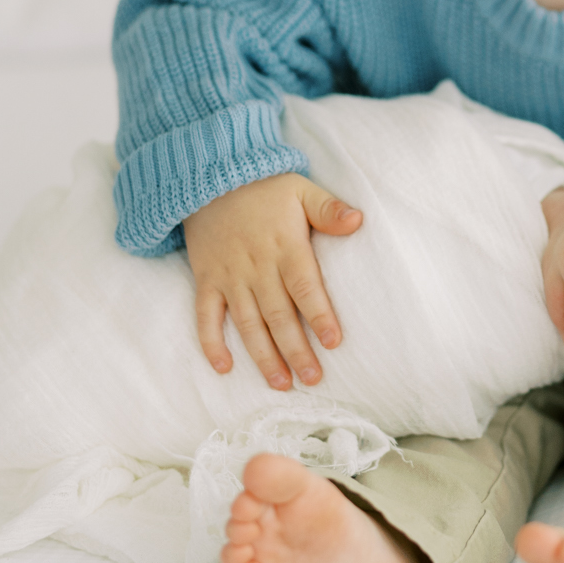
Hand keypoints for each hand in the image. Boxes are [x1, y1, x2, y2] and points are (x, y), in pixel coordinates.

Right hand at [182, 172, 362, 388]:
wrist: (209, 179)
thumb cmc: (264, 189)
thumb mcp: (301, 190)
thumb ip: (329, 209)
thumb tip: (358, 220)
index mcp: (285, 247)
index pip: (305, 287)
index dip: (319, 315)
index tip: (333, 342)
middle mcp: (257, 267)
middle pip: (279, 315)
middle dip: (296, 350)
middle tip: (312, 378)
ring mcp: (229, 276)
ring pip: (247, 323)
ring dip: (263, 356)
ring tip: (280, 383)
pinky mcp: (206, 280)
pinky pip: (205, 316)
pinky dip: (211, 343)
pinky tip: (224, 368)